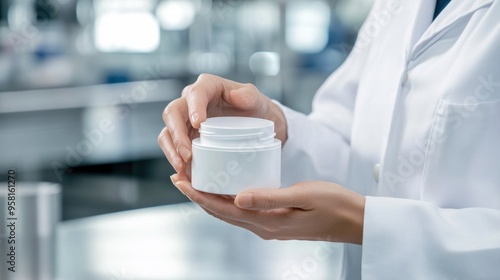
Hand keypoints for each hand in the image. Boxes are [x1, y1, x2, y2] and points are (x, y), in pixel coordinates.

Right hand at [158, 74, 286, 177]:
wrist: (256, 124)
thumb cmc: (255, 108)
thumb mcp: (257, 100)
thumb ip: (250, 95)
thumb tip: (237, 95)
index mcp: (207, 86)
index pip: (195, 94)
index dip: (193, 108)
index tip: (198, 125)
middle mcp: (190, 102)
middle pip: (173, 113)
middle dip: (177, 135)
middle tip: (188, 155)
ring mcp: (185, 121)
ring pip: (167, 133)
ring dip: (172, 151)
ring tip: (182, 168)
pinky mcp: (185, 138)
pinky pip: (173, 149)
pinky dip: (176, 161)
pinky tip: (184, 174)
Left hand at [171, 174, 365, 244]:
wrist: (354, 220)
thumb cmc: (333, 204)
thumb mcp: (303, 196)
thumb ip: (270, 198)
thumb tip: (237, 197)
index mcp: (267, 222)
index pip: (223, 209)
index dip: (199, 196)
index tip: (180, 181)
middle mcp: (263, 228)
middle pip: (221, 212)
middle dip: (198, 196)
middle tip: (179, 177)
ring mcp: (268, 227)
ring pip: (229, 213)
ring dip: (209, 198)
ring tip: (194, 181)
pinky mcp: (274, 221)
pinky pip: (242, 212)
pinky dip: (226, 200)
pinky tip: (224, 189)